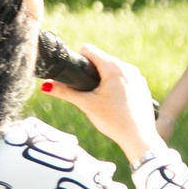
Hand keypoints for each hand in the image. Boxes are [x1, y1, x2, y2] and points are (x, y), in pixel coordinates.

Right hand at [48, 44, 163, 165]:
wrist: (139, 138)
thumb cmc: (113, 121)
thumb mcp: (86, 105)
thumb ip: (65, 92)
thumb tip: (45, 86)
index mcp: (113, 67)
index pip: (89, 50)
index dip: (77, 59)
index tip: (74, 74)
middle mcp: (128, 67)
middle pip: (101, 59)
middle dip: (91, 71)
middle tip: (85, 90)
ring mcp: (137, 76)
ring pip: (114, 69)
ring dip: (104, 77)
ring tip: (99, 97)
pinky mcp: (142, 86)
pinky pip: (125, 78)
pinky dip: (116, 85)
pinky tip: (114, 101)